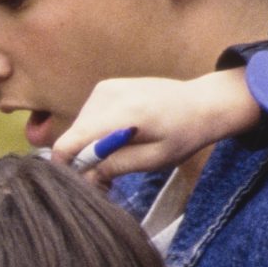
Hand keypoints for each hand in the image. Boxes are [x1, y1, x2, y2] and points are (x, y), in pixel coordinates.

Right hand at [52, 73, 259, 183]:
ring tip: (119, 154)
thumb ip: (116, 167)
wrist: (201, 103)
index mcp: (123, 114)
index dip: (66, 165)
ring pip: (79, 128)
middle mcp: (108, 95)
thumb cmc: (183, 135)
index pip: (71, 141)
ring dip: (91, 145)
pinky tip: (119, 137)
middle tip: (108, 176)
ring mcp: (105, 87)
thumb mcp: (154, 160)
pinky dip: (97, 131)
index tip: (80, 181)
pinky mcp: (106, 86)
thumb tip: (84, 178)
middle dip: (85, 158)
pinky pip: (88, 116)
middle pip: (74, 136)